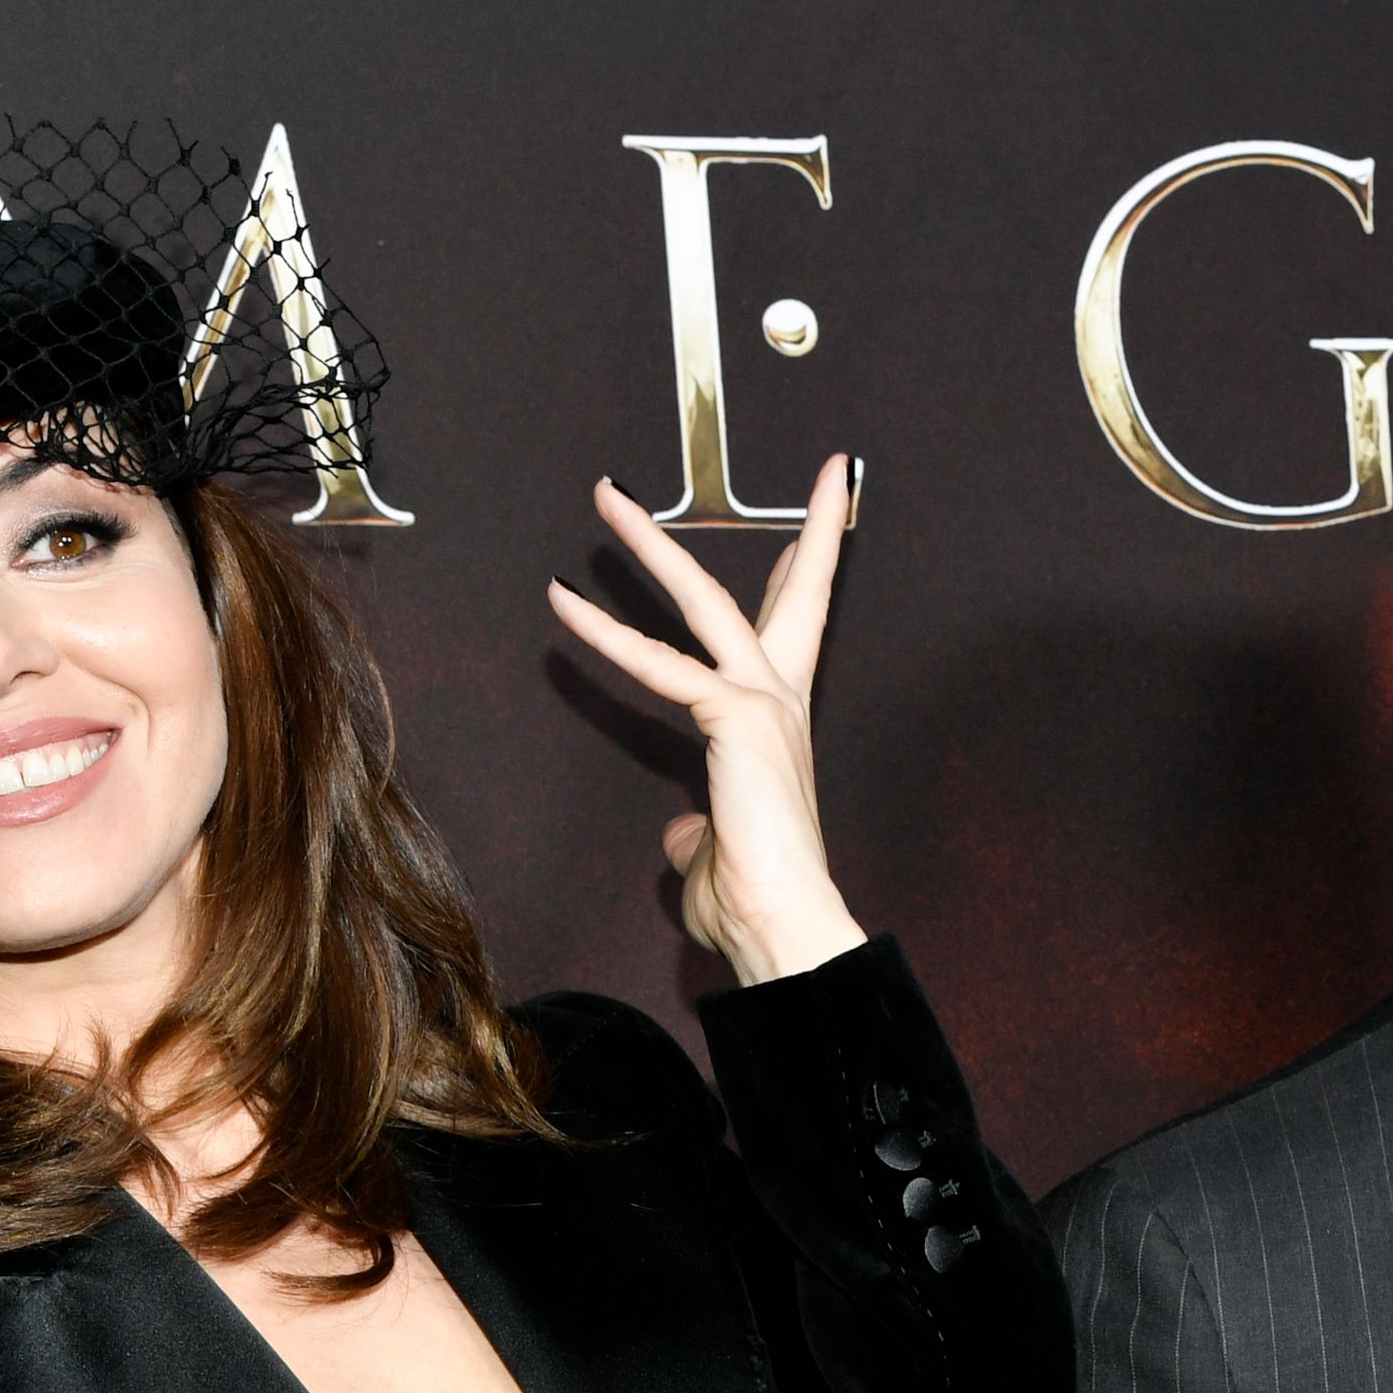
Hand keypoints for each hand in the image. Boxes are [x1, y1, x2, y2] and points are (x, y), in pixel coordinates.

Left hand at [548, 457, 870, 985]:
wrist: (782, 923)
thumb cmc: (753, 897)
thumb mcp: (712, 851)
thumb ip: (694, 829)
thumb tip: (679, 832)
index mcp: (781, 724)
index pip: (794, 631)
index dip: (808, 572)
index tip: (820, 526)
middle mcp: (783, 702)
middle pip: (797, 595)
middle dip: (814, 528)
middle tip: (828, 470)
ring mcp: (765, 703)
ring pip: (708, 600)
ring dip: (655, 544)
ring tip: (610, 496)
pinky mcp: (737, 717)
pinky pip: (661, 665)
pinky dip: (609, 634)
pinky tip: (563, 604)